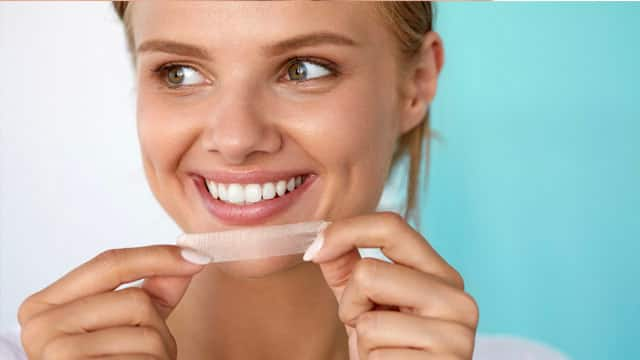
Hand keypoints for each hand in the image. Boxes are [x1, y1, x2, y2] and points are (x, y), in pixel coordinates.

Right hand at [18, 245, 206, 358]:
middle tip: (144, 351)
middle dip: (156, 326)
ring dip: (157, 353)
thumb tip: (190, 257)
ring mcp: (55, 354)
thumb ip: (152, 290)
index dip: (157, 257)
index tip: (197, 256)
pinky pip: (142, 359)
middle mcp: (40, 327)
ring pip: (146, 333)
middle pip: (134, 300)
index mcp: (44, 306)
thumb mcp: (124, 324)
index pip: (109, 263)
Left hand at [307, 212, 478, 359]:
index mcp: (439, 274)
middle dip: (351, 305)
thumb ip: (347, 270)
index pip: (392, 226)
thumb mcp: (365, 305)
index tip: (315, 248)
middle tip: (368, 328)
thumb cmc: (388, 351)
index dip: (346, 230)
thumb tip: (320, 237)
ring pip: (370, 320)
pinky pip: (378, 354)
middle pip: (369, 273)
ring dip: (362, 341)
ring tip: (384, 351)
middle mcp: (456, 297)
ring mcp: (457, 333)